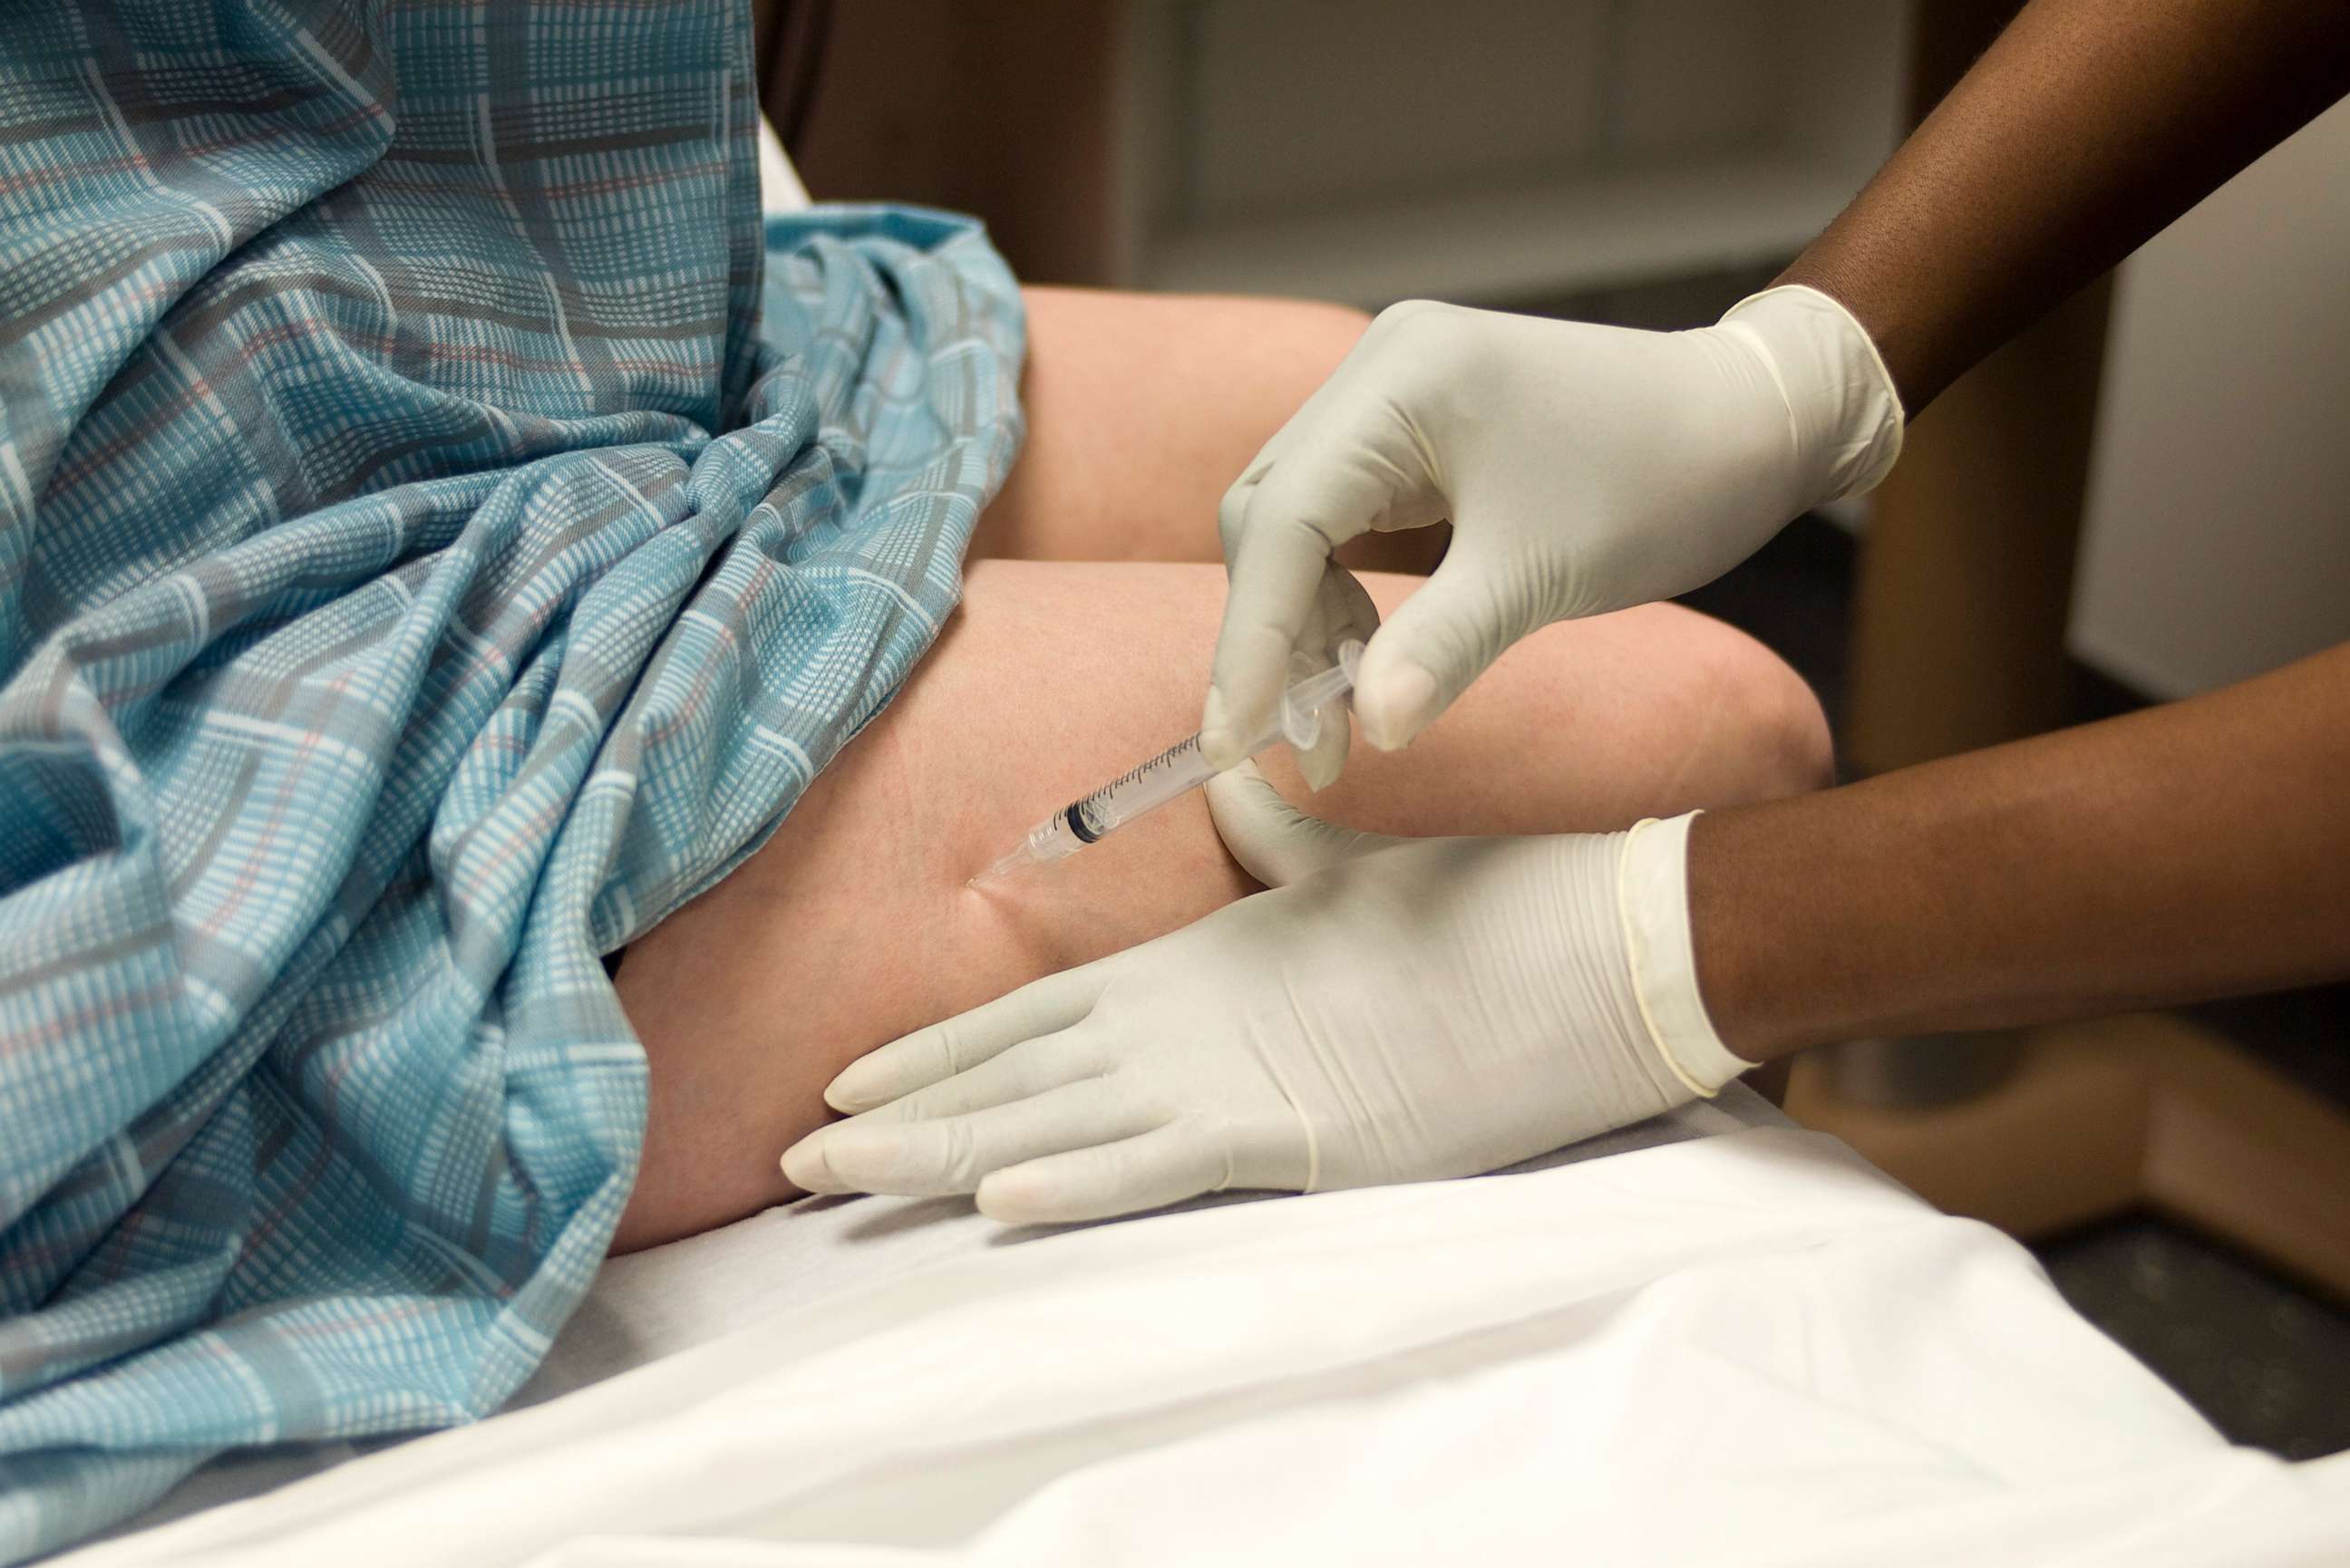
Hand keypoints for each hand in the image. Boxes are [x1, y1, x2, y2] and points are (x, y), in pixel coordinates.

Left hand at [779, 766, 1752, 1223]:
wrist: (1587, 941)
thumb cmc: (1476, 917)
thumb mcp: (1351, 884)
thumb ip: (1280, 852)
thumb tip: (1236, 791)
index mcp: (1195, 960)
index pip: (1030, 1013)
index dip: (932, 1050)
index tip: (844, 1080)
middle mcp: (1188, 1010)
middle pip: (1013, 1071)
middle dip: (899, 1114)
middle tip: (792, 1152)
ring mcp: (1236, 1069)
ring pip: (1056, 1121)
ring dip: (943, 1154)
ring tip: (841, 1180)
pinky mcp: (1298, 1131)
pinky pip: (1164, 1163)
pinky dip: (1079, 1182)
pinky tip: (995, 1201)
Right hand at [1201, 286, 1900, 781]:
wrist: (1755, 423)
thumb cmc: (1665, 478)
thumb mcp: (1546, 573)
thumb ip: (1442, 648)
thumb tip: (1367, 732)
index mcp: (1401, 379)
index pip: (1281, 518)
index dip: (1250, 637)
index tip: (1236, 736)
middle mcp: (1379, 372)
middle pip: (1269, 517)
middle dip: (1273, 637)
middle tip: (1306, 745)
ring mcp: (1393, 399)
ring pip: (1296, 526)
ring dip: (1306, 627)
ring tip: (1346, 725)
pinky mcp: (1415, 434)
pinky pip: (1342, 523)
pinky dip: (1342, 598)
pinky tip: (1372, 666)